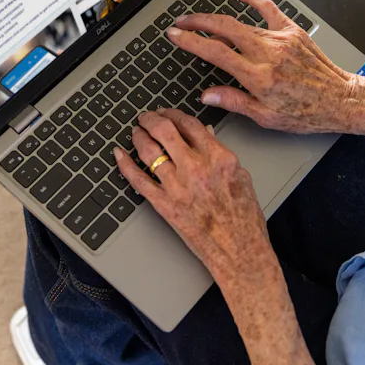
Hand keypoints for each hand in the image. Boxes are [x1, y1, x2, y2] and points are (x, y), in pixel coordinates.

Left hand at [115, 110, 326, 364]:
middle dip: (151, 119)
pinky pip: (138, 180)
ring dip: (138, 137)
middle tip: (145, 116)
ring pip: (149, 151)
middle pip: (166, 131)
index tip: (167, 112)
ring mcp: (179, 187)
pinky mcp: (165, 206)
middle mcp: (197, 168)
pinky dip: (125, 165)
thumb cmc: (244, 219)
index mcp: (220, 158)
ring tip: (135, 132)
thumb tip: (203, 135)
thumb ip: (220, 154)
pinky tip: (119, 155)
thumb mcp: (241, 177)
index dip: (174, 114)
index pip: (190, 124)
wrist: (240, 252)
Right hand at [165, 0, 364, 134]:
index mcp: (259, 77)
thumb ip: (234, 102)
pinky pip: (266, 7)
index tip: (175, 36)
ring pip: (241, 21)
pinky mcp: (292, 31)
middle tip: (180, 23)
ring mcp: (280, 39)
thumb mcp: (266, 117)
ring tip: (199, 19)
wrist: (340, 100)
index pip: (216, 53)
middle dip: (197, 23)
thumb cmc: (307, 112)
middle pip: (224, 29)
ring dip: (216, 18)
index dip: (191, 42)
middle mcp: (268, 54)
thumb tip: (208, 95)